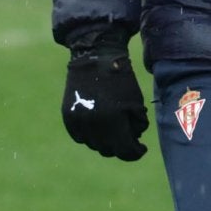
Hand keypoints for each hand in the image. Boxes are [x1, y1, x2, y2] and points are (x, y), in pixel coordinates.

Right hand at [61, 42, 148, 159]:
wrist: (95, 58)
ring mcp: (78, 123)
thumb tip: (133, 140)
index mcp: (113, 122)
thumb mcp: (136, 102)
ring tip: (113, 130)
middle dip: (120, 146)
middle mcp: (94, 127)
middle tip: (127, 138)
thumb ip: (136, 126)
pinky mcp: (68, 118)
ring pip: (94, 145)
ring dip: (105, 142)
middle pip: (109, 150)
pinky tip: (99, 126)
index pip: (126, 151)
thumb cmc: (121, 79)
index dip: (136, 153)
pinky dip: (90, 136)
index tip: (141, 148)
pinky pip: (80, 137)